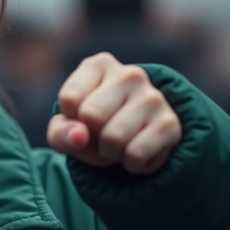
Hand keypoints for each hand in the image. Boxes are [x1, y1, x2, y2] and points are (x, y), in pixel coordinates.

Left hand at [47, 53, 181, 174]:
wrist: (132, 141)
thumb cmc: (92, 127)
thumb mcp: (65, 129)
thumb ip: (60, 133)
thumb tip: (80, 136)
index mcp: (99, 65)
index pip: (70, 99)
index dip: (71, 119)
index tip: (82, 117)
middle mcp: (130, 74)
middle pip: (92, 115)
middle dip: (91, 137)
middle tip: (101, 133)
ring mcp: (153, 97)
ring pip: (113, 138)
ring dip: (110, 153)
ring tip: (119, 142)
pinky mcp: (169, 124)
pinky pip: (136, 154)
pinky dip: (129, 163)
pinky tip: (136, 151)